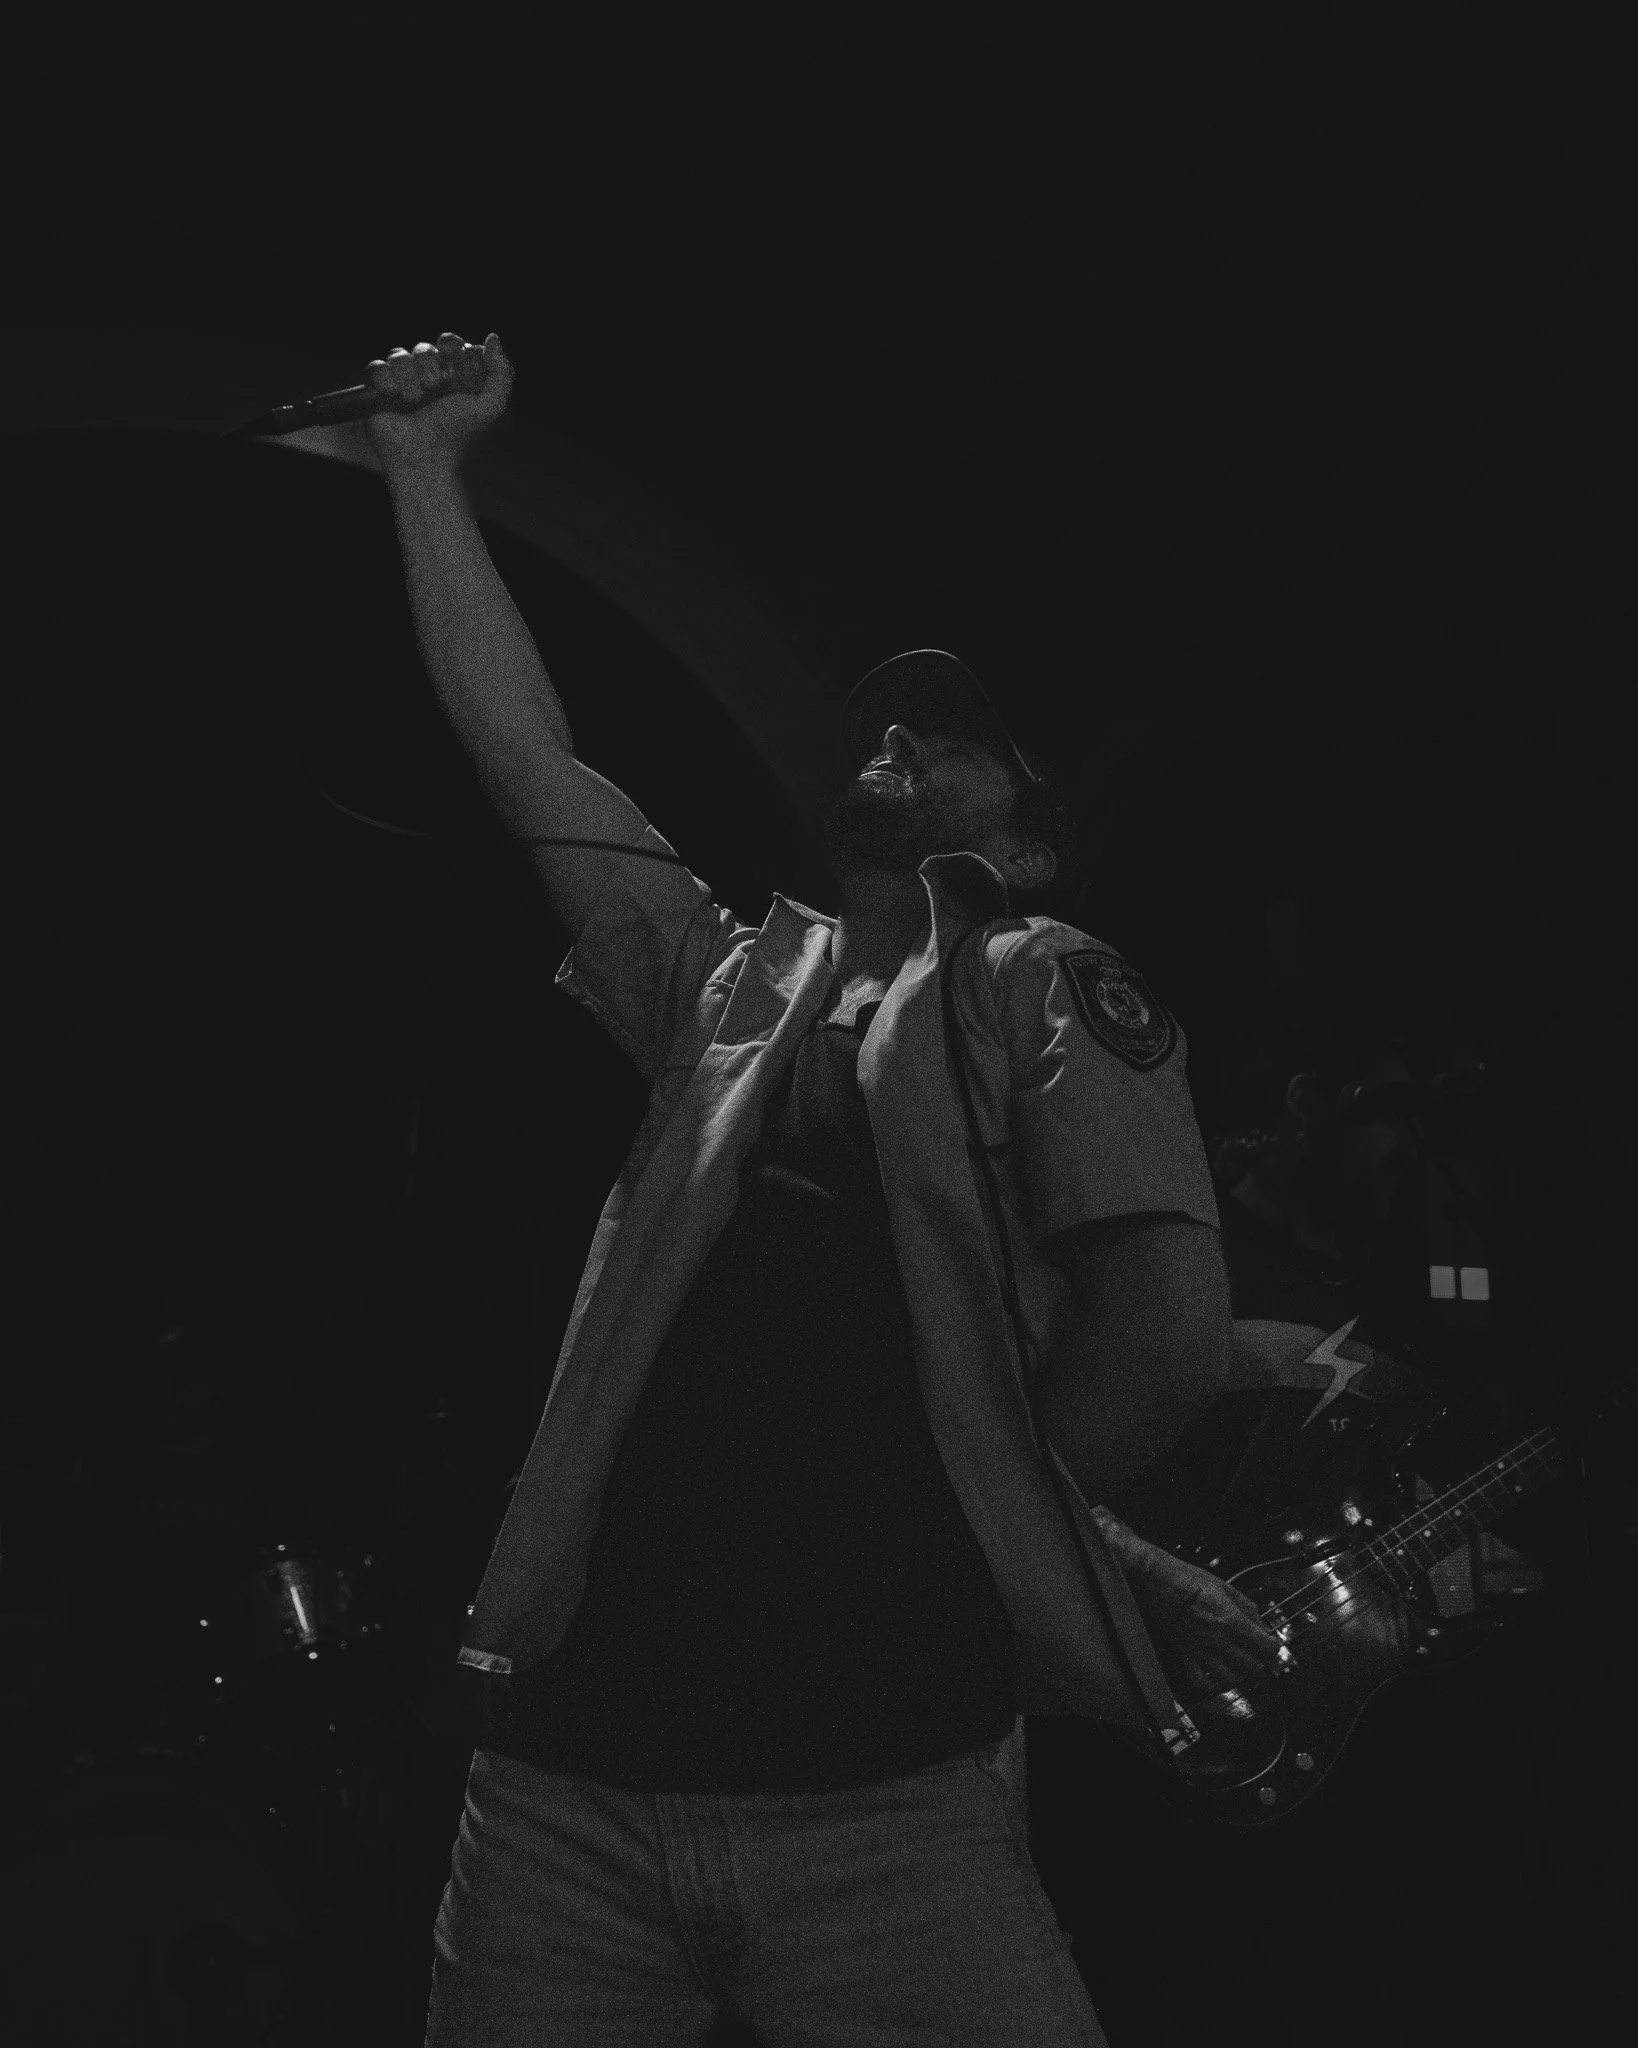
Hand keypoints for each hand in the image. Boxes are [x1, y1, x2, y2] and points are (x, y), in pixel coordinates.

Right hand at [362, 331, 512, 471]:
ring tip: (413, 400)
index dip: (451, 345)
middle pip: (424, 348)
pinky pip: (374, 368)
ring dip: (407, 374)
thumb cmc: (459, 436)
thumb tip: (493, 337)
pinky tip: (392, 395)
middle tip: (434, 387)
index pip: (450, 343)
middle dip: (429, 363)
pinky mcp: (377, 392)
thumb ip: (501, 373)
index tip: (454, 361)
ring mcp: (401, 383)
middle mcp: (426, 376)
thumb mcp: (490, 407)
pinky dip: (383, 378)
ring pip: (399, 356)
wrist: (426, 460)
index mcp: (453, 376)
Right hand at [1125, 1544, 1287, 1696]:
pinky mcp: (1185, 1655)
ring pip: (1231, 1678)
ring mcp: (1201, 1651)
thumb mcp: (1224, 1586)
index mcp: (1231, 1621)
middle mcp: (1219, 1640)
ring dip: (1240, 1674)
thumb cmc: (1188, 1579)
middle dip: (1262, 1661)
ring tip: (1241, 1664)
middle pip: (1253, 1666)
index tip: (1276, 1646)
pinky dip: (1212, 1684)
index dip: (1276, 1648)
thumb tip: (1259, 1620)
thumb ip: (1246, 1606)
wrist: (1157, 1581)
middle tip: (1262, 1654)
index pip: (1266, 1647)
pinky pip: (1201, 1681)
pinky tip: (1217, 1677)